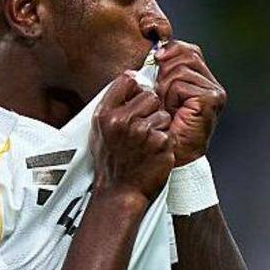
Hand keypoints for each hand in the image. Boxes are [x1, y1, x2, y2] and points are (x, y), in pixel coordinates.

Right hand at [91, 73, 175, 200]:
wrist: (120, 192)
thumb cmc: (111, 161)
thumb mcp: (100, 130)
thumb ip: (113, 104)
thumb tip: (131, 77)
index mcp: (106, 114)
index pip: (126, 80)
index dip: (136, 87)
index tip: (137, 98)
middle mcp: (123, 121)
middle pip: (150, 95)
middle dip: (151, 109)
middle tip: (142, 127)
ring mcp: (143, 132)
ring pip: (163, 113)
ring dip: (159, 126)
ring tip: (147, 142)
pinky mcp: (161, 143)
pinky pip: (170, 130)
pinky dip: (165, 140)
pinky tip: (153, 151)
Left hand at [155, 40, 226, 165]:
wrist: (169, 154)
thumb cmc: (161, 127)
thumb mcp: (159, 92)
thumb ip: (162, 71)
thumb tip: (155, 50)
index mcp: (201, 81)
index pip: (188, 50)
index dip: (169, 50)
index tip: (154, 59)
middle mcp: (212, 85)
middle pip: (187, 54)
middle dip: (166, 69)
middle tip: (159, 91)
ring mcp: (214, 92)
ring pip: (181, 68)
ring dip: (165, 85)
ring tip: (165, 104)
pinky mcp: (211, 99)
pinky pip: (181, 83)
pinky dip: (170, 95)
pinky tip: (171, 110)